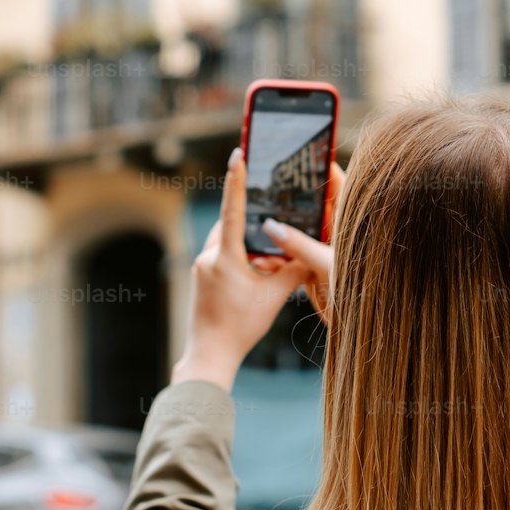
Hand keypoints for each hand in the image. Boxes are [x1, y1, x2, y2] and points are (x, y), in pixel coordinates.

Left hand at [171, 149, 311, 391]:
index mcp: (224, 257)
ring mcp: (200, 266)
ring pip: (229, 242)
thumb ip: (293, 271)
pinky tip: (256, 274)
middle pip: (234, 226)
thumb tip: (310, 253)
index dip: (237, 180)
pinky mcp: (200, 276)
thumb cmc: (241, 327)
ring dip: (249, 247)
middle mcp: (207, 256)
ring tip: (270, 265)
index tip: (238, 154)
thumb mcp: (274, 298)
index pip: (233, 209)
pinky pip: (222, 255)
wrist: (210, 355)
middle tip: (278, 236)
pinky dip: (241, 258)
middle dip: (256, 229)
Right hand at [261, 161, 344, 324]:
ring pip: (299, 230)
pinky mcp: (313, 267)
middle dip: (293, 196)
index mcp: (352, 223)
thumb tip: (271, 227)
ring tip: (258, 211)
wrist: (362, 327)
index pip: (340, 186)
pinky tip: (259, 248)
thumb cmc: (359, 291)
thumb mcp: (328, 265)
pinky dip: (277, 251)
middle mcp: (338, 232)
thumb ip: (301, 245)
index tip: (305, 153)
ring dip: (281, 226)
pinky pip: (292, 253)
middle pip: (314, 206)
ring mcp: (325, 249)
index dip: (323, 169)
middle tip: (270, 179)